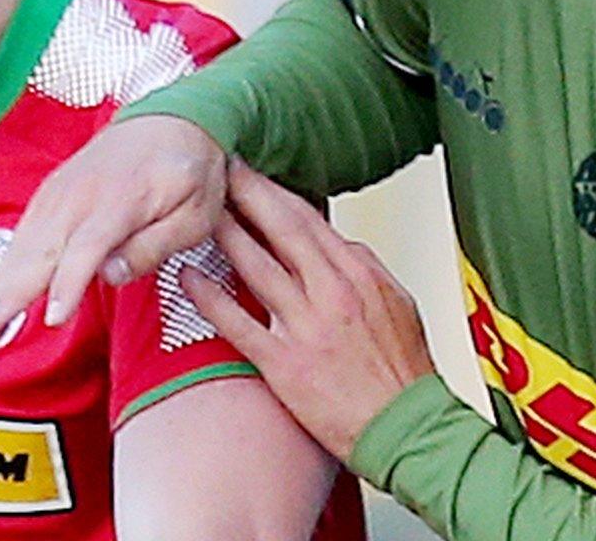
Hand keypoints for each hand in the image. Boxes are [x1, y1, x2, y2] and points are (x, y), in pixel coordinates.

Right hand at [0, 114, 227, 331]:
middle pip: (44, 247)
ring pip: (27, 242)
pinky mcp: (52, 193)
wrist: (173, 119)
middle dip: (13, 289)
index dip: (69, 283)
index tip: (53, 318)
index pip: (89, 247)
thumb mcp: (196, 214)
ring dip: (1, 282)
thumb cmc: (190, 172)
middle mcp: (83, 194)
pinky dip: (7, 262)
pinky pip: (26, 231)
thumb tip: (112, 276)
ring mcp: (63, 191)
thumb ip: (155, 245)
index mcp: (124, 199)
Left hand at [181, 160, 435, 459]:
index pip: (308, 219)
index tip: (252, 171)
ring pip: (255, 265)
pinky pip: (237, 322)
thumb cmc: (404, 373)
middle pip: (279, 228)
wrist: (408, 427)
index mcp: (358, 275)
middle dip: (245, 193)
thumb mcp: (399, 304)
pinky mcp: (283, 364)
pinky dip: (208, 296)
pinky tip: (188, 276)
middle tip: (218, 168)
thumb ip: (367, 268)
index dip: (275, 191)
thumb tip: (340, 244)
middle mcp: (330, 292)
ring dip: (223, 233)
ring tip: (197, 212)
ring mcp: (304, 326)